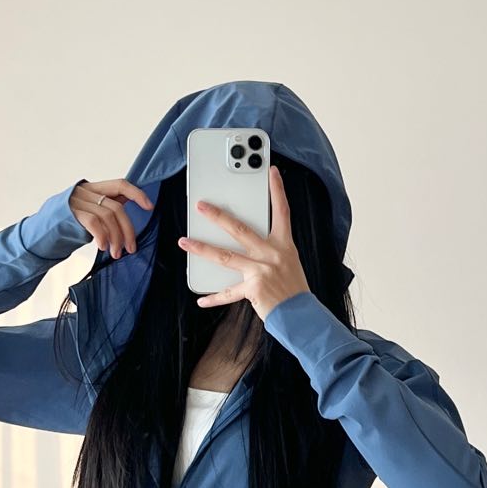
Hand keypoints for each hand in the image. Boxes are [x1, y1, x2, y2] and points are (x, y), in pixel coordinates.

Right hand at [71, 179, 152, 259]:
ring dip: (116, 238)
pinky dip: (103, 236)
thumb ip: (105, 210)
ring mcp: (78, 201)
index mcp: (93, 188)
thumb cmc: (67, 226)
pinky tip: (103, 247)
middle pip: (117, 208)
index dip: (137, 194)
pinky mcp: (72, 213)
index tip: (149, 206)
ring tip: (116, 253)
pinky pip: (95, 223)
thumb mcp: (88, 213)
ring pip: (108, 217)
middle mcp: (86, 192)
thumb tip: (126, 219)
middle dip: (128, 230)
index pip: (120, 184)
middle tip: (131, 248)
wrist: (40, 232)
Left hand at [177, 165, 310, 322]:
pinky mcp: (253, 288)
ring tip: (185, 242)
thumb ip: (269, 252)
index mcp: (284, 245)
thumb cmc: (294, 290)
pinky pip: (228, 292)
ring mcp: (261, 270)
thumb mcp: (288, 263)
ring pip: (225, 256)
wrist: (301, 315)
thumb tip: (245, 247)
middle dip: (218, 215)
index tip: (272, 172)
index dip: (278, 190)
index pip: (282, 211)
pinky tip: (201, 299)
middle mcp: (272, 253)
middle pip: (240, 229)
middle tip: (201, 205)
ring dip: (202, 248)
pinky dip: (214, 297)